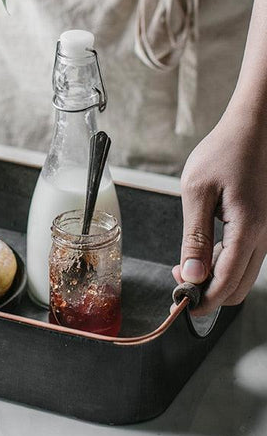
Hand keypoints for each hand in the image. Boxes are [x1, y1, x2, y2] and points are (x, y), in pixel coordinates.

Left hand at [173, 102, 266, 314]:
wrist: (253, 128)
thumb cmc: (224, 152)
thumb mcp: (198, 192)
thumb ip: (195, 236)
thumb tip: (191, 274)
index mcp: (248, 230)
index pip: (226, 283)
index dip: (202, 301)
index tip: (180, 307)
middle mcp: (263, 236)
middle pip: (238, 287)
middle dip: (208, 294)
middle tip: (178, 285)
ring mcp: (265, 232)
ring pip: (242, 274)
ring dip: (214, 280)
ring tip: (184, 268)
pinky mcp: (261, 226)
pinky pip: (244, 258)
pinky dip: (223, 265)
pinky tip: (201, 253)